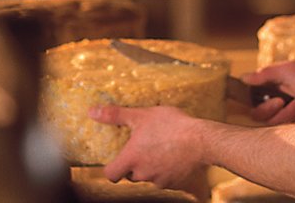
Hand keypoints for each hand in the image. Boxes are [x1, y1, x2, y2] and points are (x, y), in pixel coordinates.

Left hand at [88, 105, 205, 189]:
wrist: (202, 140)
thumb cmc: (171, 126)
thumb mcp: (141, 115)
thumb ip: (115, 115)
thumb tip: (92, 111)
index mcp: (131, 159)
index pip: (110, 175)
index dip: (111, 169)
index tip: (116, 160)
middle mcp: (142, 173)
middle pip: (130, 175)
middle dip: (134, 164)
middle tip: (143, 148)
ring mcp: (159, 180)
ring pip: (148, 176)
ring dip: (151, 167)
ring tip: (161, 149)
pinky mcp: (175, 183)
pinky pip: (165, 179)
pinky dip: (166, 170)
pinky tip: (174, 155)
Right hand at [242, 61, 294, 124]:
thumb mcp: (291, 71)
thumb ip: (265, 75)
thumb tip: (244, 78)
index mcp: (273, 95)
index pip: (256, 112)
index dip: (265, 109)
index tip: (278, 100)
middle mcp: (281, 110)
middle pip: (270, 124)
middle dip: (287, 113)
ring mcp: (294, 122)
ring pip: (286, 130)